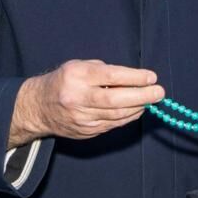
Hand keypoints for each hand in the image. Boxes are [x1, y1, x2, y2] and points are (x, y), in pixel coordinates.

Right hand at [9, 60, 164, 145]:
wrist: (38, 107)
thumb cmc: (65, 81)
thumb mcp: (79, 66)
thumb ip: (105, 71)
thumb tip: (136, 79)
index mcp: (76, 76)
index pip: (111, 77)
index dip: (134, 78)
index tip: (151, 77)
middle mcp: (78, 97)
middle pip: (116, 100)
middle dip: (142, 96)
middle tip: (159, 92)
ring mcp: (81, 117)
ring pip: (116, 115)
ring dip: (138, 107)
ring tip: (152, 100)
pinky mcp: (85, 131)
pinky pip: (112, 124)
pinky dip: (128, 117)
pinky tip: (137, 110)